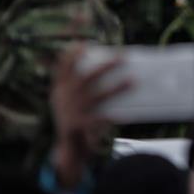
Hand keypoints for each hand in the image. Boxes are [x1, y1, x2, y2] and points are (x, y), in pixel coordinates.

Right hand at [50, 44, 130, 187]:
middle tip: (122, 57)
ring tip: (133, 80)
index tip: (84, 43)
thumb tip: (112, 66)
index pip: (63, 67)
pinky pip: (99, 119)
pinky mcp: (79, 129)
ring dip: (115, 87)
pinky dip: (113, 115)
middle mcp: (63, 100)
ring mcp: (70, 114)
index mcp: (60, 90)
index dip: (72, 54)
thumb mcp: (74, 101)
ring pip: (96, 97)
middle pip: (85, 79)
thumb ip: (86, 86)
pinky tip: (127, 112)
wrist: (69, 150)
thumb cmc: (78, 117)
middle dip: (104, 67)